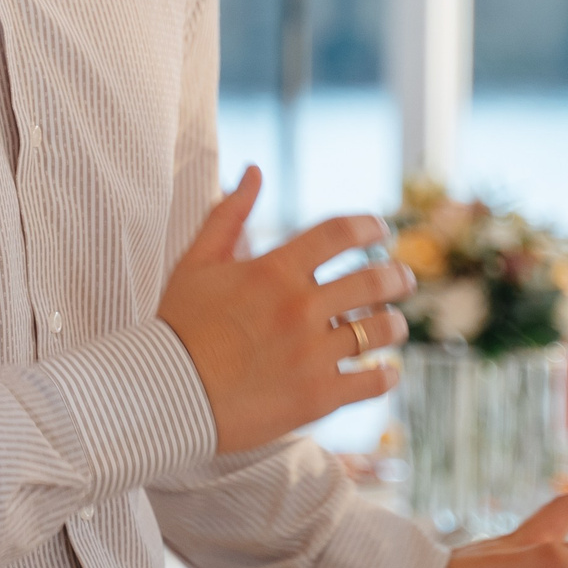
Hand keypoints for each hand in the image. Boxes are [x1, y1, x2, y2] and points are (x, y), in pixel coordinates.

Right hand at [154, 169, 415, 452]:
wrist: (166, 394)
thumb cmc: (179, 325)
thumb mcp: (197, 262)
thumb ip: (228, 215)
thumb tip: (253, 171)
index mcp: (273, 272)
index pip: (339, 234)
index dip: (368, 226)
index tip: (380, 230)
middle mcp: (299, 308)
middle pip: (374, 280)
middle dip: (397, 276)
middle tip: (402, 279)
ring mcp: (312, 354)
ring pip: (381, 331)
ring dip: (394, 325)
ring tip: (392, 326)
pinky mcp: (318, 396)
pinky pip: (374, 381)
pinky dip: (386, 374)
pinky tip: (383, 370)